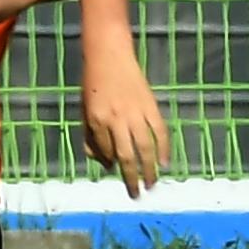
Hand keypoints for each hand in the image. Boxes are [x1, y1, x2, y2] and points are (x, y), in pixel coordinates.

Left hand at [78, 50, 171, 194]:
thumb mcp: (84, 110)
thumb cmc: (92, 82)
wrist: (108, 53)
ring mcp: (135, 112)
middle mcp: (116, 119)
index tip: (116, 174)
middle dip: (131, 178)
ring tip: (151, 184)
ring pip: (144, 147)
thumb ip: (91, 137)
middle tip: (135, 195)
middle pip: (126, 156)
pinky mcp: (151, 105)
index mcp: (96, 120)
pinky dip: (163, 148)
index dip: (110, 165)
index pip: (105, 152)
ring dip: (149, 169)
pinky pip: (159, 131)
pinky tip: (164, 162)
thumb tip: (103, 163)